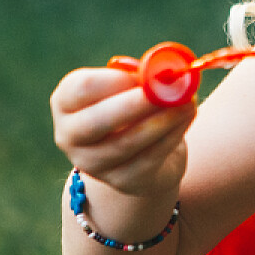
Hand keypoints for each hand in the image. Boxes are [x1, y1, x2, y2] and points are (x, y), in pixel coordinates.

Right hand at [49, 66, 195, 201]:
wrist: (142, 154)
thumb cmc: (135, 108)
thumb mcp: (132, 86)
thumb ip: (144, 77)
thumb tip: (164, 72)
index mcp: (66, 102)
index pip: (81, 89)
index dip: (115, 80)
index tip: (146, 73)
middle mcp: (70, 135)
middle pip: (96, 121)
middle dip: (135, 104)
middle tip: (167, 90)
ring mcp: (93, 163)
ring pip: (126, 144)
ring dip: (162, 121)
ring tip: (187, 102)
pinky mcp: (121, 181)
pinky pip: (149, 159)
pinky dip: (172, 136)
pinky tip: (186, 118)